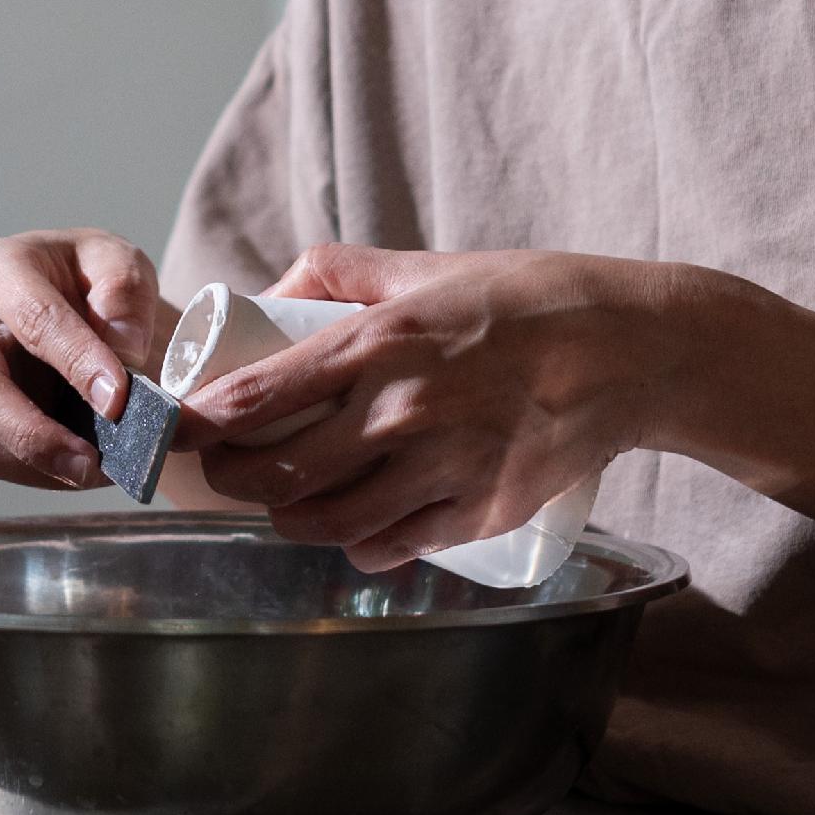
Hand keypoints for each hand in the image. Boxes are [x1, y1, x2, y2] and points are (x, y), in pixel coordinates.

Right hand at [0, 230, 174, 490]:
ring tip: (100, 466)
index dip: (77, 360)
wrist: (78, 312)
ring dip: (41, 464)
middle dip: (35, 435)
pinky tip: (77, 465)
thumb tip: (123, 351)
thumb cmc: (93, 284)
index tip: (118, 400)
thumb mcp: (122, 266)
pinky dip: (37, 473)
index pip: (34, 317)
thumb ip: (127, 297)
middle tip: (92, 463)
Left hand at [178, 244, 669, 570]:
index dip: (203, 424)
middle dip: (235, 481)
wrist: (631, 350)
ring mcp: (443, 469)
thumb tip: (273, 292)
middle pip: (281, 476)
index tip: (183, 430)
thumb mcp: (427, 266)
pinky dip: (361, 545)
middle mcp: (403, 411)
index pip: (258, 397)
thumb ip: (343, 272)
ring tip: (283, 505)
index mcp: (380, 342)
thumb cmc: (529, 299)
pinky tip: (354, 529)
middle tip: (225, 473)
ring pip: (329, 524)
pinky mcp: (481, 513)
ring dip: (290, 521)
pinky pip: (394, 547)